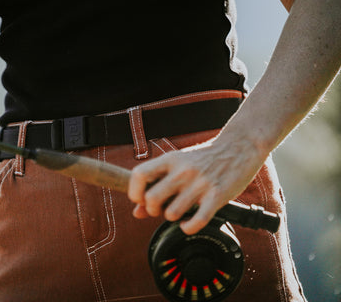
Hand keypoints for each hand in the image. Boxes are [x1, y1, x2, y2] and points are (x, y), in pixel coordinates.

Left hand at [128, 137, 266, 234]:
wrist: (240, 146)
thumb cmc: (204, 158)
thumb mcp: (178, 164)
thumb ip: (157, 184)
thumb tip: (137, 212)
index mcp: (170, 159)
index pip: (139, 175)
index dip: (134, 192)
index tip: (140, 200)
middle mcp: (183, 170)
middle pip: (151, 199)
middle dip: (152, 210)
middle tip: (161, 209)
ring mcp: (200, 183)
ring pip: (171, 213)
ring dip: (172, 218)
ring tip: (179, 213)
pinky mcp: (217, 195)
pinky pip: (197, 221)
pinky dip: (188, 228)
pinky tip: (188, 223)